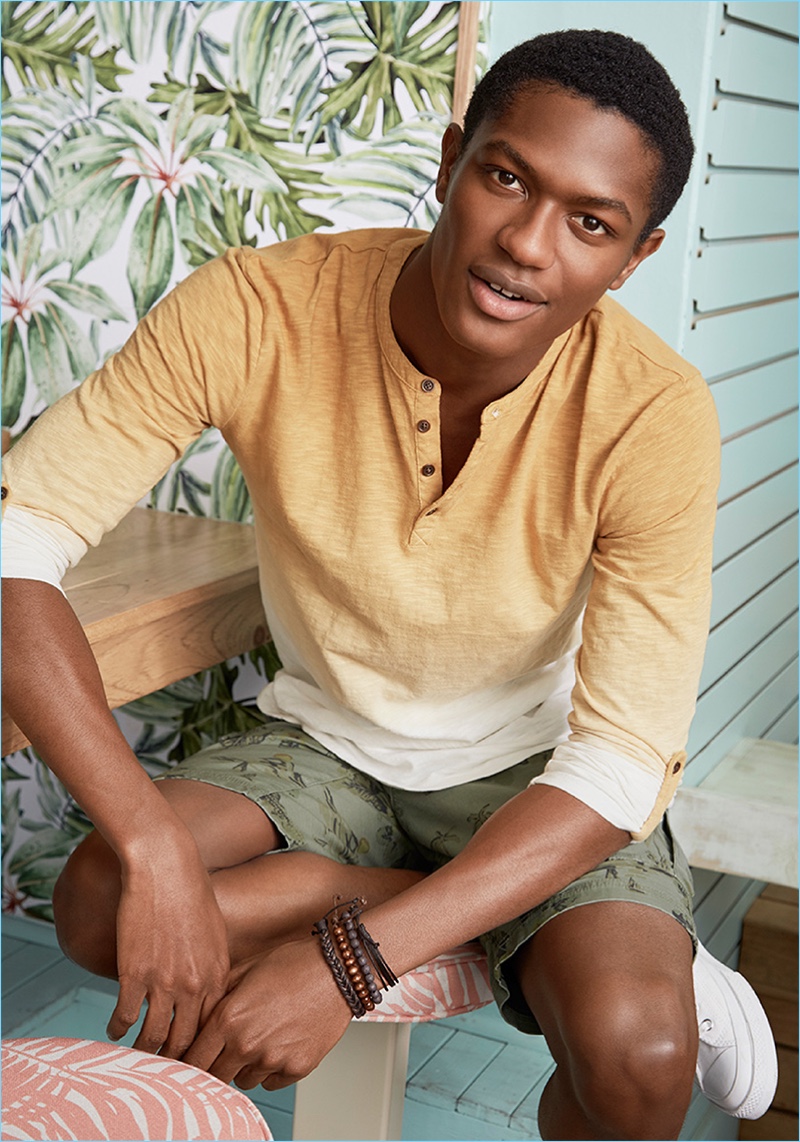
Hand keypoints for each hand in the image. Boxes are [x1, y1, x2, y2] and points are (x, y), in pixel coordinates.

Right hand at [106, 842, 229, 1058]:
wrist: (164, 864)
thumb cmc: (189, 889)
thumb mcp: (213, 929)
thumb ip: (210, 962)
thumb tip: (205, 985)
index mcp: (217, 973)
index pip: (211, 1028)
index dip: (199, 1048)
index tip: (190, 1059)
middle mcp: (194, 984)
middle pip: (185, 1041)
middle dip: (174, 1061)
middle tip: (163, 1069)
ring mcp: (164, 981)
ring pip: (154, 1037)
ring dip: (144, 1051)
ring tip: (137, 1055)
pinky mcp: (134, 973)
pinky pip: (124, 1016)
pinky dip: (117, 1029)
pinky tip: (114, 1030)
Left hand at [182, 938, 352, 1088]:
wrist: (338, 970)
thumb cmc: (293, 963)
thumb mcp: (245, 969)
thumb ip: (216, 997)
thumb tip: (196, 1018)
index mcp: (228, 1018)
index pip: (193, 1059)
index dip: (189, 1058)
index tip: (192, 1057)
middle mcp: (246, 1044)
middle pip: (215, 1076)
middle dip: (216, 1063)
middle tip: (226, 1049)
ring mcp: (273, 1060)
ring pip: (244, 1080)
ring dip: (245, 1066)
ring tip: (261, 1038)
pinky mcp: (296, 1069)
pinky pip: (271, 1083)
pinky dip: (271, 1069)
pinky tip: (280, 1044)